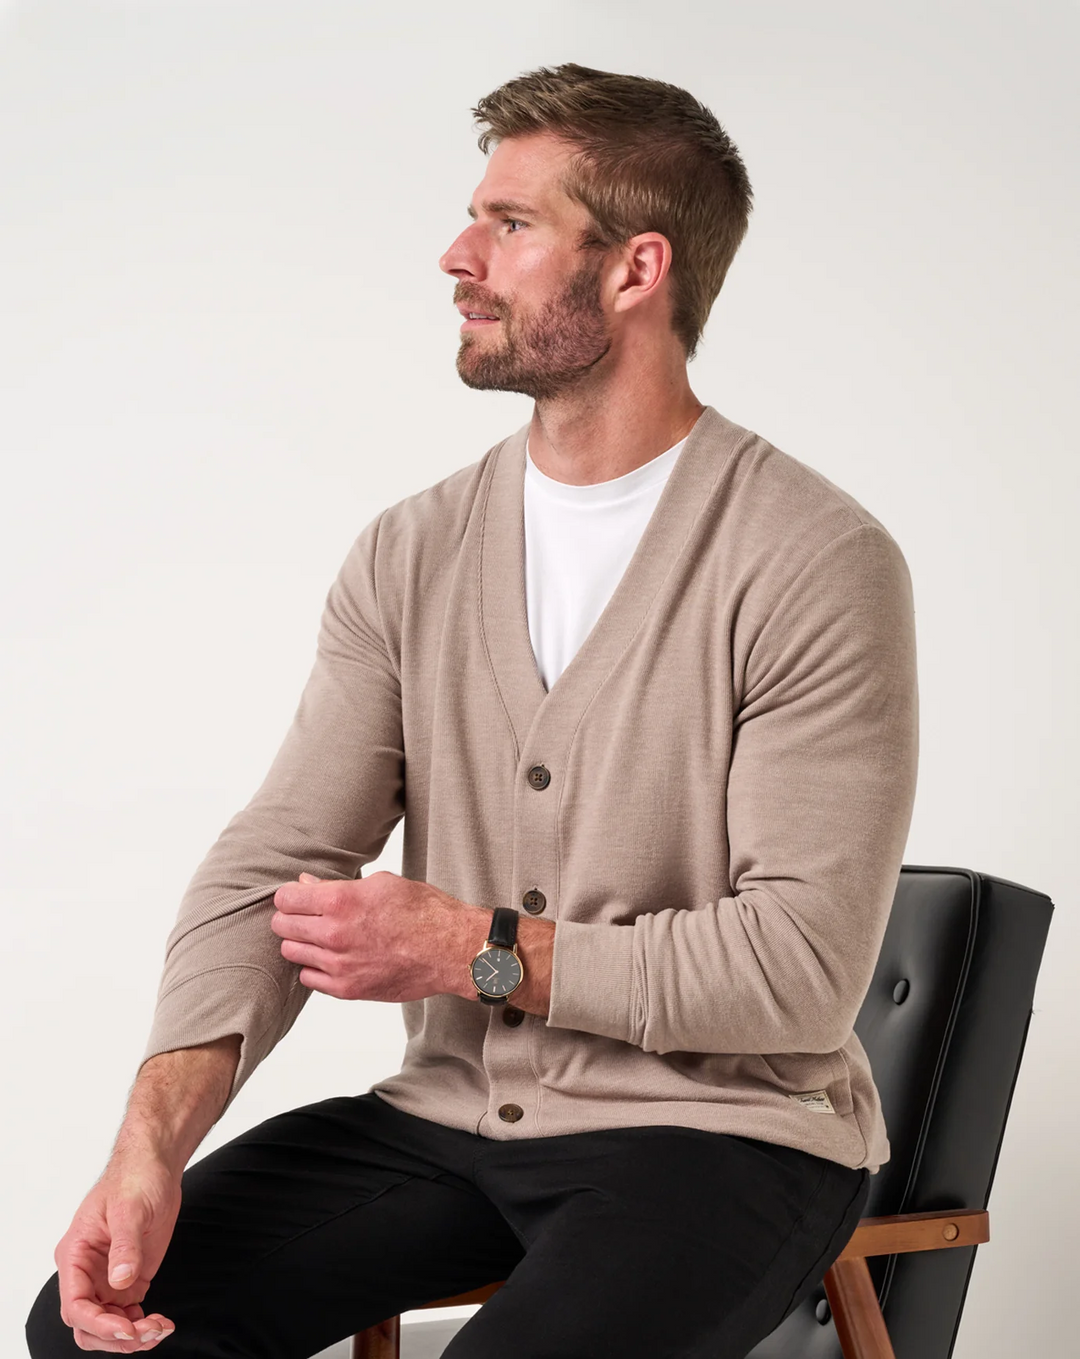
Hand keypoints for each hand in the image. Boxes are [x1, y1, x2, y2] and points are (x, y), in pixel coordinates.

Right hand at [53, 1155, 181, 1350]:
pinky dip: (142, 1327)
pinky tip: (161, 1324)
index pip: (75, 1305)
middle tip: (147, 1334)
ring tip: (160, 1329)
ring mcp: (107, 1279)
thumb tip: (119, 1281)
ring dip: (131, 1337)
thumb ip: (125, 1246)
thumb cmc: (135, 1177)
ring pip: (108, 1326)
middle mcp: (86, 1273)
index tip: (126, 1328)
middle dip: (116, 1337)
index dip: (97, 1324)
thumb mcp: (130, 1209)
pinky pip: (127, 1316)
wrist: (157, 1165)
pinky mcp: (129, 1280)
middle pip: (88, 1325)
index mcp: (75, 1255)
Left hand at [271, 869, 483, 1002]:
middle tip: (307, 916)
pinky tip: (331, 958)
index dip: (290, 895)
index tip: (297, 897)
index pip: (286, 898)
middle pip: (282, 926)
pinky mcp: (347, 989)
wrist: (450, 949)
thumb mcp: (381, 884)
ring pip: (291, 953)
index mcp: (340, 901)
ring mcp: (339, 965)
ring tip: (320, 937)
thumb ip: (336, 886)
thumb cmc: (424, 912)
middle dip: (291, 918)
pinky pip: (309, 979)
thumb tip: (307, 884)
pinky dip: (314, 968)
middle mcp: (334, 934)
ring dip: (301, 943)